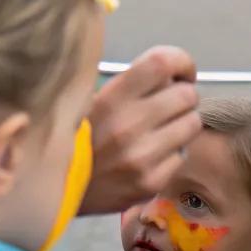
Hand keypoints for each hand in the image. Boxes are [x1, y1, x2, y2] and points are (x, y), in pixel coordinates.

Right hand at [81, 47, 201, 214]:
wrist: (58, 188)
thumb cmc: (79, 136)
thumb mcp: (95, 98)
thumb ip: (133, 83)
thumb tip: (173, 73)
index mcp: (113, 97)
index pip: (164, 63)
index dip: (181, 62)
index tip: (181, 71)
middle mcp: (129, 125)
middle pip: (187, 94)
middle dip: (183, 95)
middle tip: (170, 103)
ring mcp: (142, 157)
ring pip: (192, 124)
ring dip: (182, 122)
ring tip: (162, 128)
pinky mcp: (151, 182)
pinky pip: (182, 155)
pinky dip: (173, 152)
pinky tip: (152, 153)